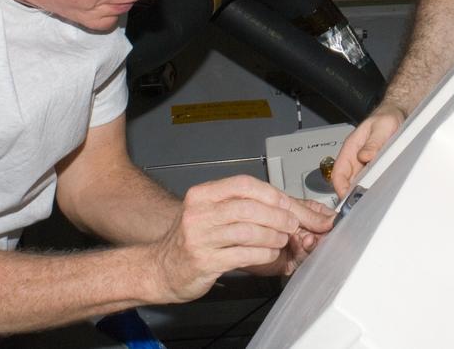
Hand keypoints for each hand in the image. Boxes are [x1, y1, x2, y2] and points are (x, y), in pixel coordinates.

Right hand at [149, 176, 334, 302]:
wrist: (160, 269)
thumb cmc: (194, 239)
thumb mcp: (213, 214)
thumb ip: (247, 207)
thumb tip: (290, 206)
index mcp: (203, 194)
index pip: (244, 185)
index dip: (272, 194)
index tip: (290, 205)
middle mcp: (199, 212)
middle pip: (249, 207)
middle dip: (278, 216)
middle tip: (293, 224)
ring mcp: (199, 237)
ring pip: (248, 231)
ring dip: (273, 235)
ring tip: (282, 240)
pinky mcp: (204, 261)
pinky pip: (243, 254)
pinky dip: (263, 253)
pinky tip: (270, 254)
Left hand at [242, 206, 332, 278]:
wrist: (239, 234)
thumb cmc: (260, 214)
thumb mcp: (289, 207)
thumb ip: (311, 215)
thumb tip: (332, 220)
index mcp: (309, 214)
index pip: (329, 219)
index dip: (333, 222)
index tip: (334, 222)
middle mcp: (307, 231)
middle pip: (325, 236)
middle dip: (322, 234)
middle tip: (319, 232)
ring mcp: (300, 247)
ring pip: (316, 249)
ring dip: (311, 243)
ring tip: (305, 237)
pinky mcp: (292, 263)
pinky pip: (304, 260)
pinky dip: (302, 252)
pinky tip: (298, 244)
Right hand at [331, 101, 406, 198]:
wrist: (396, 114)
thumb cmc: (387, 118)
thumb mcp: (381, 127)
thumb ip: (373, 142)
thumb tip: (364, 157)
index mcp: (351, 147)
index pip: (338, 171)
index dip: (340, 187)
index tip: (347, 198)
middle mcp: (355, 156)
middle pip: (347, 181)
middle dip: (351, 195)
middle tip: (361, 205)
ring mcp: (363, 162)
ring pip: (357, 182)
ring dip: (361, 192)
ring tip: (370, 202)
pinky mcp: (373, 166)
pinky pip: (369, 180)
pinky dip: (372, 187)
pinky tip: (379, 192)